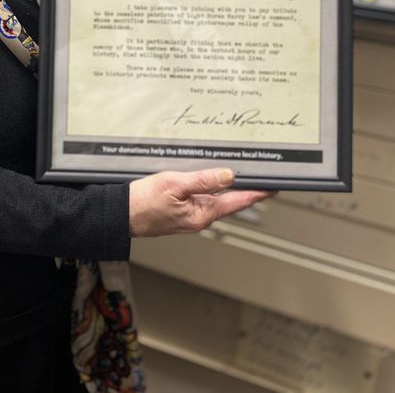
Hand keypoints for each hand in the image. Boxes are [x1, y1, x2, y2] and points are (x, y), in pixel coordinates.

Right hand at [129, 168, 273, 237]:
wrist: (121, 215)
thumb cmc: (143, 202)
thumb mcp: (174, 183)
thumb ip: (203, 179)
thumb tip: (228, 175)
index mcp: (202, 213)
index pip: (238, 201)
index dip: (257, 193)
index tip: (273, 187)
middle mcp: (200, 218)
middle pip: (230, 202)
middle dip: (245, 190)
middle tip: (261, 179)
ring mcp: (190, 217)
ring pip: (216, 201)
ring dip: (228, 190)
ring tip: (240, 177)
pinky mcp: (181, 214)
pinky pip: (202, 201)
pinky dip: (211, 191)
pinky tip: (210, 182)